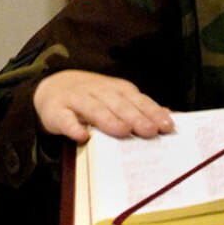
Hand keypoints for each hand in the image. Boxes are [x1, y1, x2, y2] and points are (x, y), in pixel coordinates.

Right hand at [33, 69, 175, 143]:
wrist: (53, 88)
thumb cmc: (93, 98)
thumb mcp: (118, 99)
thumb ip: (141, 108)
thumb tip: (170, 116)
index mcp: (117, 90)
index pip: (138, 100)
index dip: (153, 112)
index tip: (167, 126)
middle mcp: (100, 92)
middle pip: (119, 104)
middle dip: (136, 117)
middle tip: (150, 131)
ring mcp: (78, 100)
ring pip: (95, 109)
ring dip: (109, 120)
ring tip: (123, 131)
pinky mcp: (57, 111)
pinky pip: (65, 120)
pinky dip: (73, 127)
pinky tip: (82, 137)